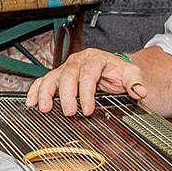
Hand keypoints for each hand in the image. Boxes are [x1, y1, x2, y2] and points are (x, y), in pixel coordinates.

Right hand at [25, 48, 145, 115]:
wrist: (113, 69)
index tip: (88, 108)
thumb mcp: (131, 74)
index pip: (89, 73)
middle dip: (67, 95)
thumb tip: (140, 90)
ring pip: (52, 77)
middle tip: (69, 112)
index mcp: (96, 58)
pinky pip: (44, 81)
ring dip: (46, 93)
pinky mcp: (59, 77)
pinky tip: (31, 103)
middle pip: (68, 75)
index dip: (87, 91)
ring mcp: (66, 69)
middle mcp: (78, 61)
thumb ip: (136, 81)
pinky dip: (36, 91)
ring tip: (44, 108)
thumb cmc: (120, 71)